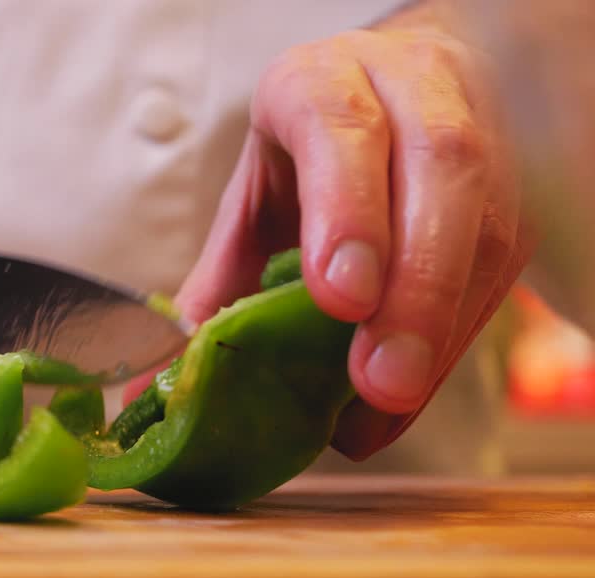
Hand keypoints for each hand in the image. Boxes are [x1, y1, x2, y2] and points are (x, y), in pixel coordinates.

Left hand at [172, 3, 535, 458]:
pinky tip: (410, 391)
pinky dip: (453, 341)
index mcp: (325, 83)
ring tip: (390, 397)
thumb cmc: (314, 145)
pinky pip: (501, 271)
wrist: (404, 83)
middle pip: (437, 174)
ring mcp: (481, 142)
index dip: (346, 211)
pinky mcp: (517, 199)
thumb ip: (218, 282)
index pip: (342, 129)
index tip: (340, 296)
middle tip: (377, 378)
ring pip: (485, 224)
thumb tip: (158, 387)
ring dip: (440, 324)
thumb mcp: (254, 193)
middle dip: (411, 287)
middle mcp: (414, 96)